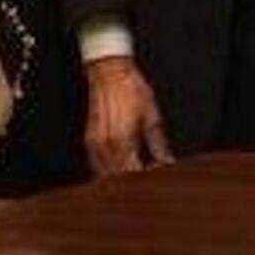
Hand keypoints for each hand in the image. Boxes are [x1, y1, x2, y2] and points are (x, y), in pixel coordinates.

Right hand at [83, 55, 172, 175]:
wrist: (110, 72)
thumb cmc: (132, 90)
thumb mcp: (152, 116)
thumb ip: (158, 144)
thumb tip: (166, 161)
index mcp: (123, 140)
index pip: (133, 173)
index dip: (146, 178)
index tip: (157, 174)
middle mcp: (105, 144)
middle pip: (116, 177)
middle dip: (133, 182)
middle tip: (149, 176)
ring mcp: (94, 143)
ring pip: (104, 174)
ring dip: (120, 178)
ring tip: (137, 172)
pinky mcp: (89, 139)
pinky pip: (96, 164)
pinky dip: (109, 170)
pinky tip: (121, 166)